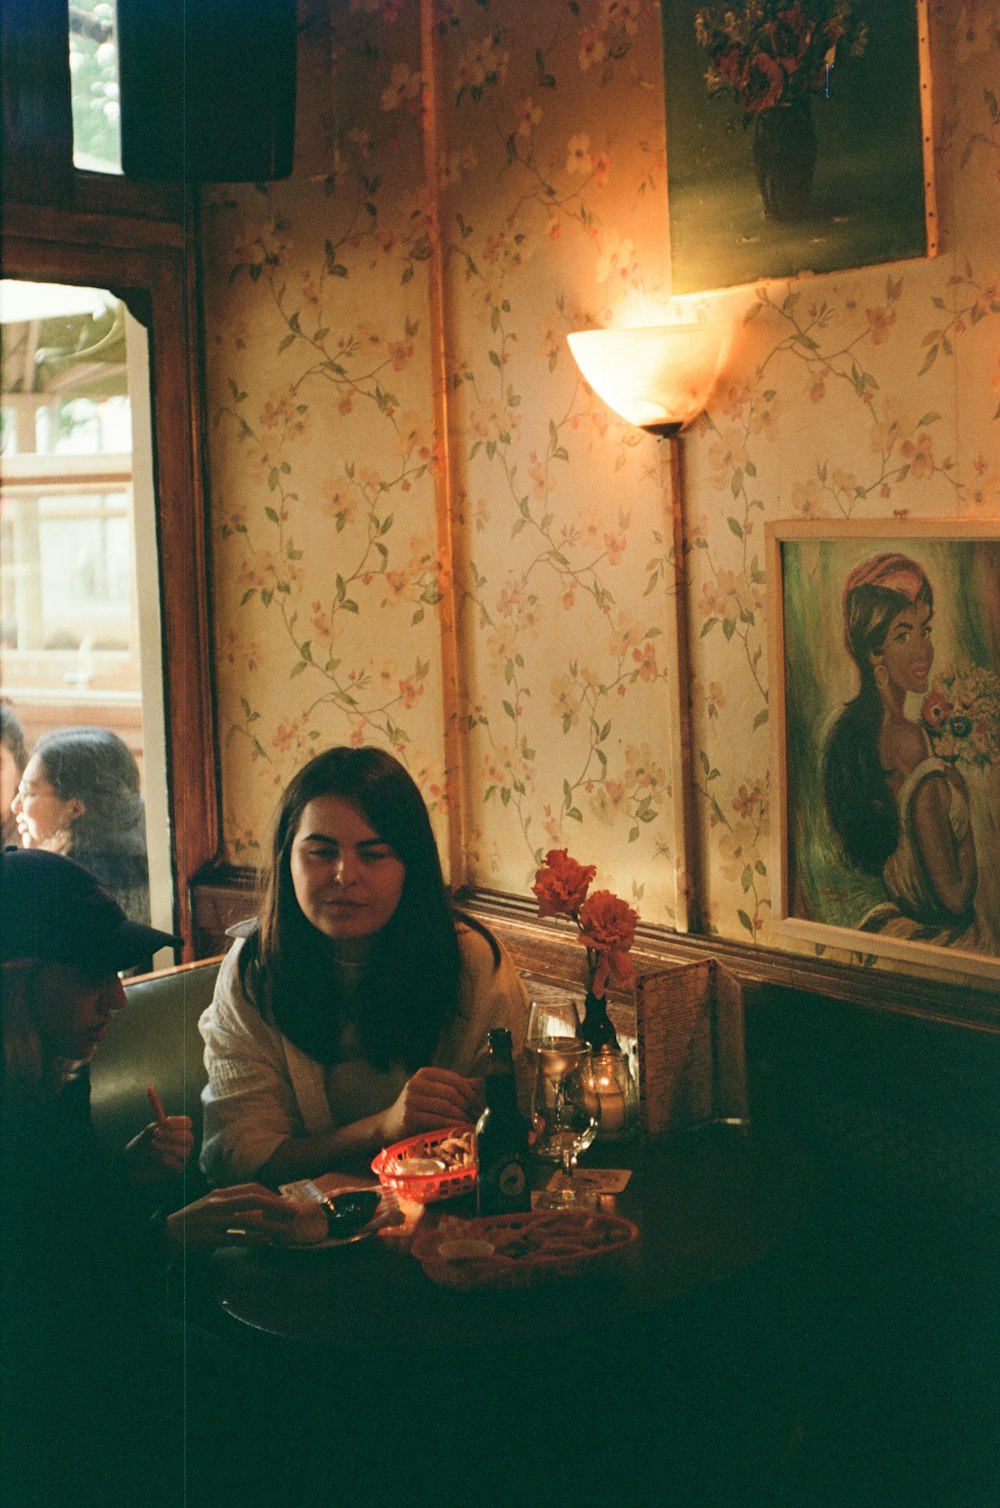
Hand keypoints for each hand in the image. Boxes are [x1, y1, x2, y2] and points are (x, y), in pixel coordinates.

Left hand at [123, 1115, 194, 1183]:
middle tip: (156, 1133)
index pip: (187, 1123)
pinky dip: (165, 1159)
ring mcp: (182, 1156)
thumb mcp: (149, 1132)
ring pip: (183, 1151)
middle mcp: (184, 1143)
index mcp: (180, 1131)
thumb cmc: (143, 1145)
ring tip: (152, 1145)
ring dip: (166, 1146)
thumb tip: (160, 1110)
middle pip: (188, 1137)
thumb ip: (157, 1122)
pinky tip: (154, 1157)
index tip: (166, 1122)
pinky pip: (178, 1164)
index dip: (178, 1122)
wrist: (134, 1164)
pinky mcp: (177, 1169)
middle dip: (172, 1134)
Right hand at [164, 1183, 297, 1251]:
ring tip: (285, 1230)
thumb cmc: (191, 1224)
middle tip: (294, 1213)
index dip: (270, 1194)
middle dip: (276, 1205)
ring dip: (269, 1224)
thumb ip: (231, 1206)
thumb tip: (258, 1210)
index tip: (286, 1202)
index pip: (250, 1188)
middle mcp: (216, 1203)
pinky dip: (253, 1239)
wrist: (162, 1237)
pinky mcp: (207, 1238)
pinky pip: (235, 1238)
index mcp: (219, 1193)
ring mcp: (212, 1220)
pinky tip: (266, 1242)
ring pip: (247, 1219)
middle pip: (253, 1199)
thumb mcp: (211, 1208)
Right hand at [379, 1066, 482, 1145]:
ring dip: (462, 1116)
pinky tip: (460, 1128)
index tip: (480, 1104)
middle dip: (468, 1105)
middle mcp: (416, 1083)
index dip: (471, 1092)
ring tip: (470, 1123)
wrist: (390, 1125)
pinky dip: (452, 1124)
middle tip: (477, 1116)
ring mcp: (411, 1099)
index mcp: (425, 1073)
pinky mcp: (409, 1116)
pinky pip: (438, 1119)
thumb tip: (482, 1082)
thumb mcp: (435, 1092)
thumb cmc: (418, 1107)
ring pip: (446, 1106)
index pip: (455, 1079)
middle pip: (452, 1092)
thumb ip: (457, 1086)